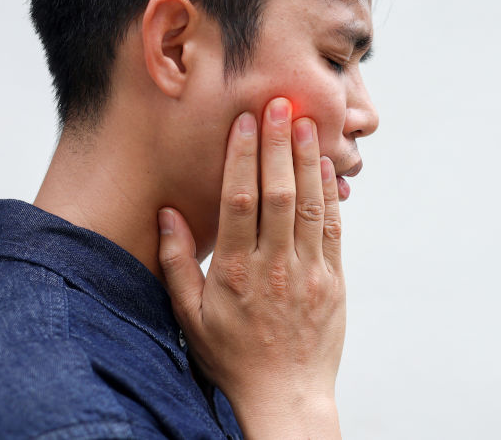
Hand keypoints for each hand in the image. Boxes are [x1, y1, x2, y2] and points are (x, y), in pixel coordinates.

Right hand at [156, 97, 344, 438]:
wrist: (283, 396)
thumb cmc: (229, 357)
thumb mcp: (189, 317)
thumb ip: (178, 264)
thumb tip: (167, 214)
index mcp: (234, 272)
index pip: (239, 201)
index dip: (243, 157)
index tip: (245, 122)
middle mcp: (273, 267)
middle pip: (278, 194)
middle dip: (279, 145)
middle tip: (280, 103)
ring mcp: (308, 273)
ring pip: (311, 206)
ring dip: (309, 161)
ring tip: (307, 122)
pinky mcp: (333, 282)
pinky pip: (333, 230)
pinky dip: (331, 196)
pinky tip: (327, 167)